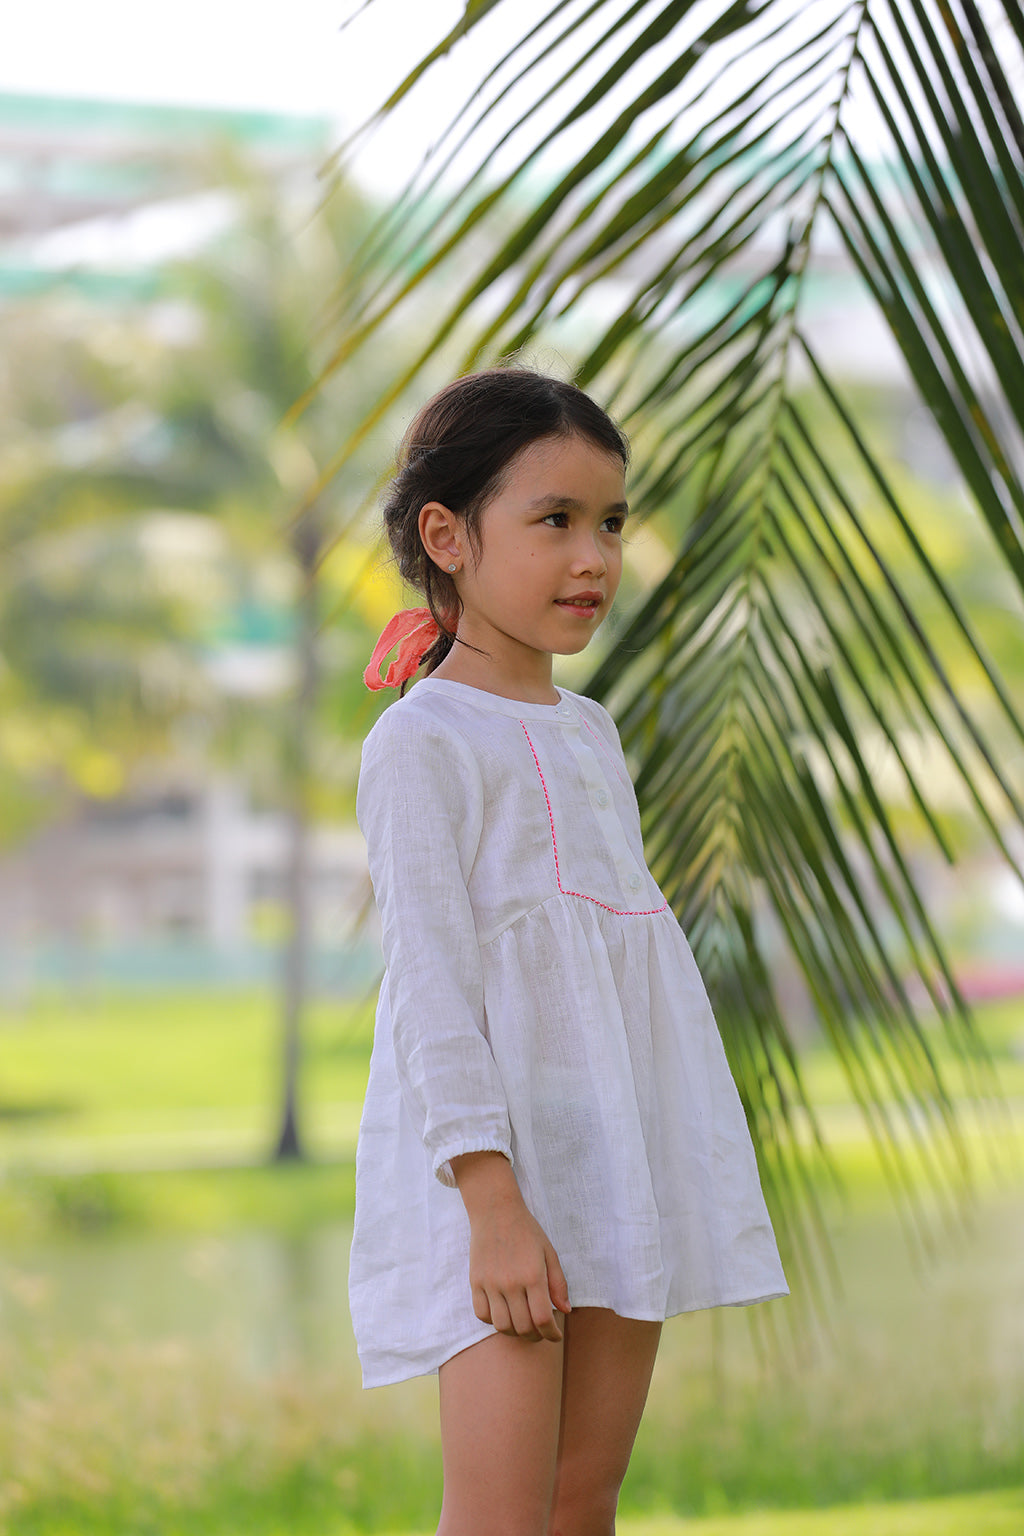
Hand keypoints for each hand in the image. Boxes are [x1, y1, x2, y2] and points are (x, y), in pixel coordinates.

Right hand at [450, 1151, 570, 1342]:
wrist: (495, 1211)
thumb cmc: (526, 1231)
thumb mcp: (549, 1252)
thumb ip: (558, 1283)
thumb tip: (565, 1311)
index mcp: (533, 1275)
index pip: (543, 1319)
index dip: (551, 1334)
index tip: (555, 1336)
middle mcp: (511, 1283)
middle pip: (523, 1327)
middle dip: (536, 1336)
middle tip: (541, 1333)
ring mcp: (490, 1283)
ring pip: (502, 1325)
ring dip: (515, 1332)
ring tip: (522, 1326)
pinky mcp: (475, 1282)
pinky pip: (482, 1314)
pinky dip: (493, 1321)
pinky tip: (503, 1313)